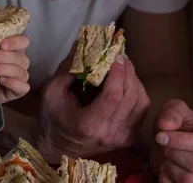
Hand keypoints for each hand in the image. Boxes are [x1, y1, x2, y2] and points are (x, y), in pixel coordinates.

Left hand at [0, 32, 29, 123]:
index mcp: (14, 48)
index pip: (23, 41)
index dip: (14, 41)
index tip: (1, 44)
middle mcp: (21, 61)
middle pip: (18, 56)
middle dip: (2, 56)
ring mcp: (22, 76)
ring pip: (18, 71)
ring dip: (3, 68)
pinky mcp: (20, 90)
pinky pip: (23, 87)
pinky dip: (13, 83)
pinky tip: (2, 80)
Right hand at [36, 43, 149, 162]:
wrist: (58, 147)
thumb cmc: (52, 119)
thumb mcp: (51, 92)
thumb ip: (67, 69)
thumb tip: (82, 45)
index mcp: (88, 125)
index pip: (113, 96)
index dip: (118, 73)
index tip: (114, 56)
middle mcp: (109, 134)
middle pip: (131, 97)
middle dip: (128, 71)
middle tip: (120, 56)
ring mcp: (121, 138)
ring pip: (141, 102)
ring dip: (135, 80)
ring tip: (124, 66)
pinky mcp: (128, 138)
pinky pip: (141, 110)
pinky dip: (138, 91)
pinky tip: (127, 82)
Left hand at [151, 100, 192, 182]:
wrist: (172, 141)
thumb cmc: (179, 124)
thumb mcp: (175, 109)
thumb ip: (172, 112)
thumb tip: (166, 126)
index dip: (180, 141)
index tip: (161, 136)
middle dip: (172, 153)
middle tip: (163, 144)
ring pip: (188, 180)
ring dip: (169, 166)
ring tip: (167, 156)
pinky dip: (166, 178)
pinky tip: (166, 167)